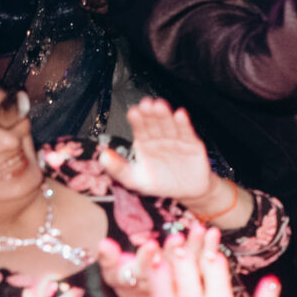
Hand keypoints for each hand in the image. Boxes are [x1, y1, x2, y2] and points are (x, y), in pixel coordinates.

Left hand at [99, 99, 213, 200]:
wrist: (187, 192)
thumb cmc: (160, 184)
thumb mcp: (135, 179)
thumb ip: (118, 168)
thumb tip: (103, 156)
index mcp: (144, 144)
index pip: (139, 128)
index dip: (137, 120)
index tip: (134, 112)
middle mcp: (160, 139)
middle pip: (154, 123)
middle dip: (150, 114)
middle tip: (147, 104)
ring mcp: (176, 140)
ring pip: (169, 124)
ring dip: (165, 115)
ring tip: (160, 106)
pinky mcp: (192, 144)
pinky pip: (187, 132)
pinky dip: (184, 124)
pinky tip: (180, 115)